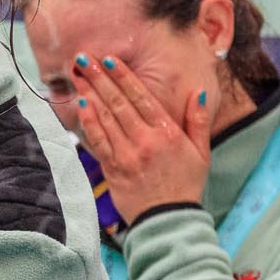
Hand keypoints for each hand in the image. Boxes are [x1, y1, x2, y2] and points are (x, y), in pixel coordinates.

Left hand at [74, 55, 210, 224]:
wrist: (169, 220)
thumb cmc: (186, 184)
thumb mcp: (201, 151)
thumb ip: (197, 120)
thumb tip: (199, 93)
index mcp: (167, 133)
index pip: (141, 97)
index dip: (123, 77)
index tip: (110, 60)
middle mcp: (144, 141)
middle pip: (118, 103)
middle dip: (100, 78)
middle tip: (84, 59)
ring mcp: (126, 155)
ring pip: (104, 118)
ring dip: (90, 94)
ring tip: (77, 75)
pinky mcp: (112, 168)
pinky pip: (97, 141)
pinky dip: (88, 122)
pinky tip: (79, 105)